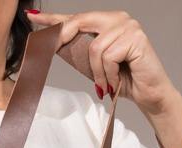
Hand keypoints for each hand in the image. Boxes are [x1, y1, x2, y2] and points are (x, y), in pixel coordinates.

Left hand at [26, 8, 181, 147]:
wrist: (148, 95)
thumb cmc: (122, 80)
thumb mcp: (93, 65)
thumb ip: (77, 52)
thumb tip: (51, 43)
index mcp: (107, 21)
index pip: (77, 17)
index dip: (55, 19)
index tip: (33, 18)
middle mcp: (118, 18)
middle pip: (81, 22)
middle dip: (66, 39)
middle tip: (57, 50)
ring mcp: (128, 25)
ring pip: (94, 48)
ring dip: (97, 72)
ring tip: (106, 84)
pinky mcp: (135, 37)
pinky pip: (108, 57)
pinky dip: (108, 74)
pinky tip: (116, 81)